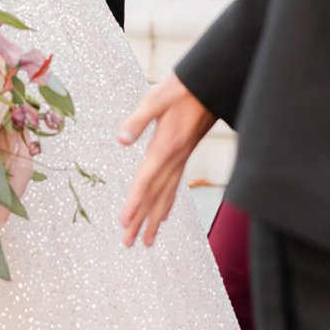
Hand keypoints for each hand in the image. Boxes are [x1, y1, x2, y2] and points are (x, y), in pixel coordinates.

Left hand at [116, 73, 216, 247]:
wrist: (208, 86)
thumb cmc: (180, 89)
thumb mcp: (155, 98)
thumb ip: (138, 120)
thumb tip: (121, 139)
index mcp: (165, 147)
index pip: (145, 181)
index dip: (134, 203)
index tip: (124, 223)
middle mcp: (174, 159)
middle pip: (154, 196)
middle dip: (141, 221)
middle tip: (129, 244)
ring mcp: (181, 160)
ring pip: (166, 196)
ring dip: (155, 219)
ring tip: (146, 241)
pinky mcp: (184, 156)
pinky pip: (175, 187)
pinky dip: (167, 204)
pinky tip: (164, 215)